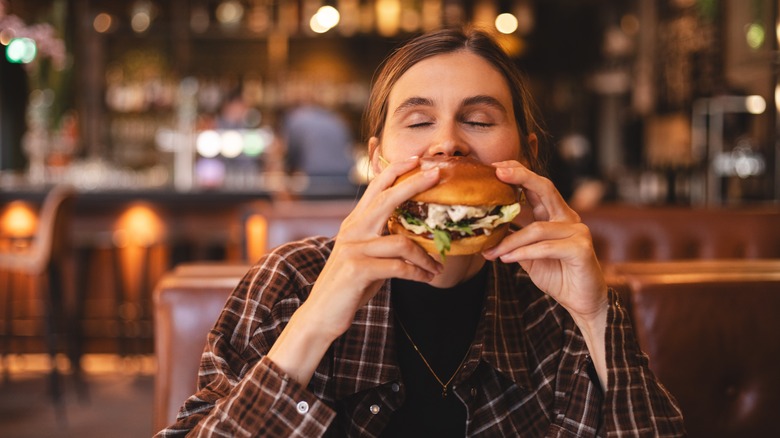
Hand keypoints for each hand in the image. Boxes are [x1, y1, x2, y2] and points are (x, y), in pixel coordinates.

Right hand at [269, 156, 443, 384]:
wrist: (321, 315)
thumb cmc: (349, 286)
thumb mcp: (365, 256)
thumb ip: (382, 240)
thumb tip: (413, 233)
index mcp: (354, 222)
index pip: (376, 187)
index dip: (396, 170)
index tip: (417, 159)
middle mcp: (352, 230)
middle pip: (387, 199)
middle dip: (415, 184)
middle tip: (438, 174)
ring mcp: (353, 248)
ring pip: (402, 242)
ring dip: (426, 256)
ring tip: (438, 267)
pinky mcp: (357, 269)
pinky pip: (399, 267)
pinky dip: (418, 273)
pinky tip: (426, 278)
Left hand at [482, 160, 607, 321]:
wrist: (581, 301)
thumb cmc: (557, 275)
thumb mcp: (529, 255)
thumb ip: (514, 241)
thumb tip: (486, 235)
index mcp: (556, 215)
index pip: (537, 187)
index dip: (519, 174)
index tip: (496, 167)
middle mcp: (568, 218)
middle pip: (544, 189)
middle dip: (521, 177)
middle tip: (498, 173)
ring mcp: (577, 231)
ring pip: (537, 228)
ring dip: (510, 241)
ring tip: (492, 252)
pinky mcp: (581, 248)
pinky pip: (546, 247)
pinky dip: (523, 252)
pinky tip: (506, 259)